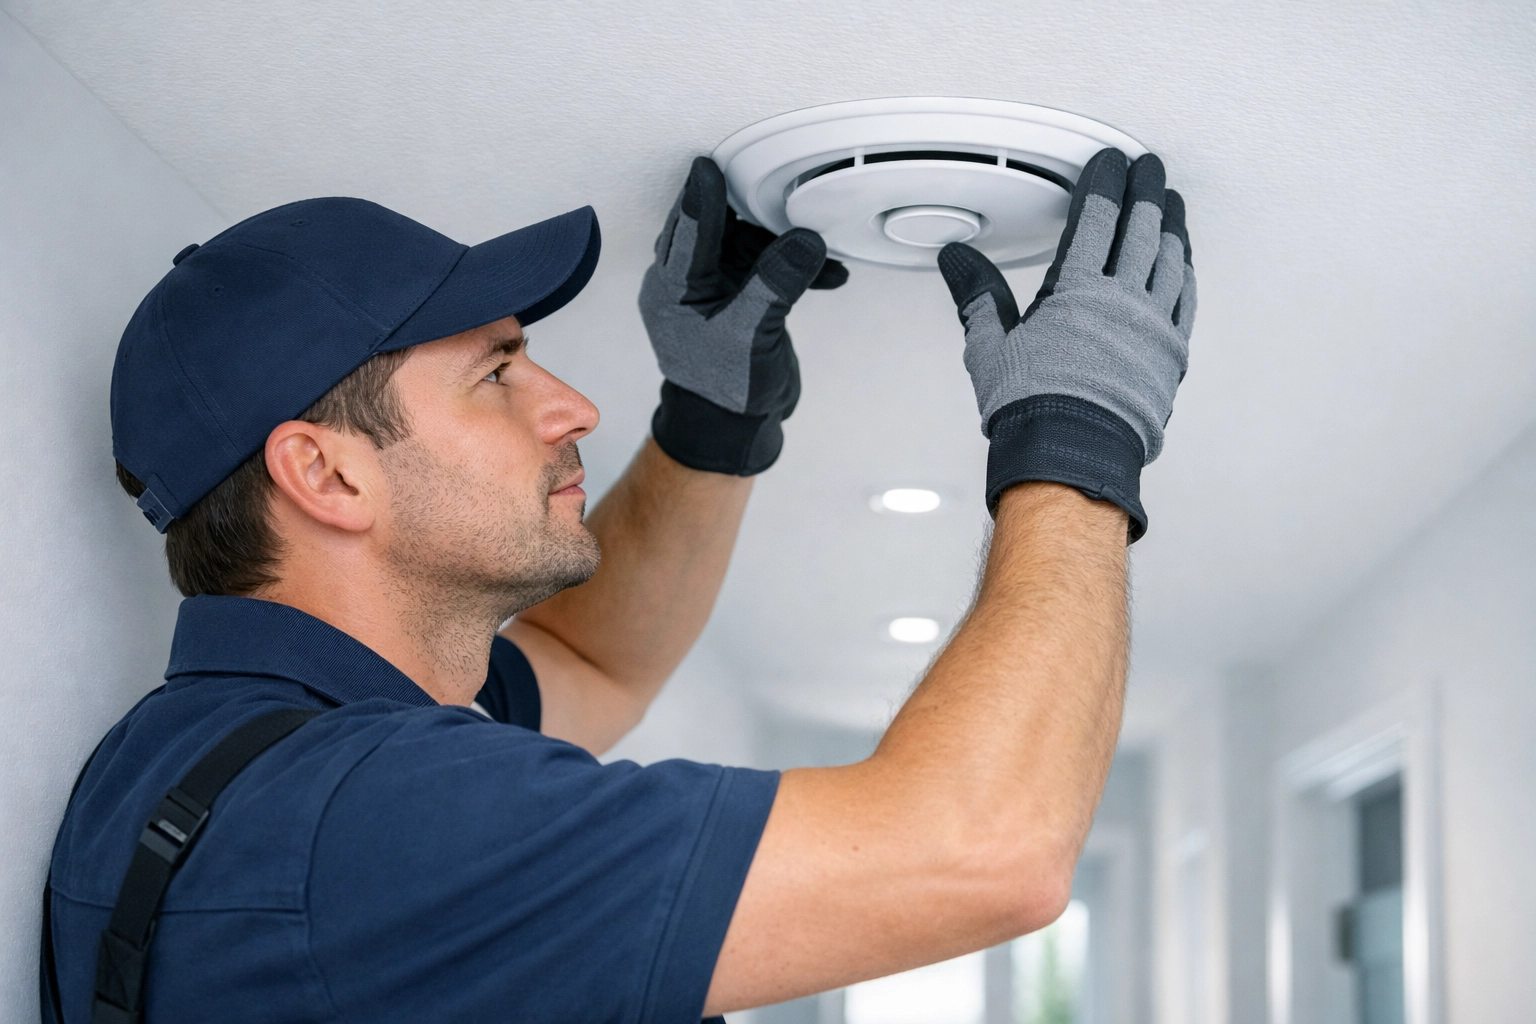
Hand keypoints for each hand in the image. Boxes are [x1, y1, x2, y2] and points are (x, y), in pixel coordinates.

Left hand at [640, 156, 846, 474]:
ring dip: (781, 244)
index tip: (709, 165)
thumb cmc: (724, 393)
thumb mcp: (750, 334)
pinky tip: (826, 274)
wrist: (733, 430)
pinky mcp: (740, 303)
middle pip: (717, 230)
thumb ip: (774, 284)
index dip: (702, 195)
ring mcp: (714, 294)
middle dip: (750, 213)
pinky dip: (793, 268)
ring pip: (745, 246)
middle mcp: (688, 286)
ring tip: (814, 245)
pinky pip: (764, 270)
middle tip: (774, 192)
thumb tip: (801, 241)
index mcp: (673, 289)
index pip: (687, 229)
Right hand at [937, 148, 1195, 538]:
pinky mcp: (1171, 354)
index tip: (1109, 163)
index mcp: (1077, 291)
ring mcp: (1153, 326)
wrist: (1072, 456)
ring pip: (1171, 258)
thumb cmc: (1032, 409)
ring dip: (1171, 224)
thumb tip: (957, 260)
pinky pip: (1186, 298)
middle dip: (1145, 191)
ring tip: (1171, 203)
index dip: (1104, 183)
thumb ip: (977, 294)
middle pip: (1141, 228)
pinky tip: (1184, 260)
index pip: (1097, 218)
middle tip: (1148, 168)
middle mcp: (1122, 301)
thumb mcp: (990, 346)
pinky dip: (1186, 270)